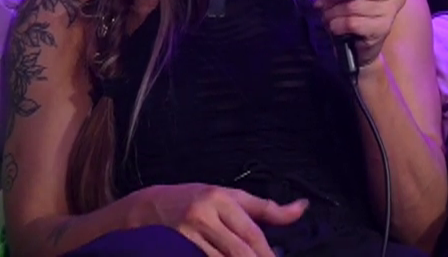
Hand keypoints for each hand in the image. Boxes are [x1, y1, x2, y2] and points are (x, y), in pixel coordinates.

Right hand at [125, 183, 306, 256]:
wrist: (146, 207)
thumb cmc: (194, 199)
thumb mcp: (228, 196)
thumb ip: (264, 208)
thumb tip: (301, 208)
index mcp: (221, 199)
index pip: (252, 232)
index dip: (268, 253)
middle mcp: (204, 216)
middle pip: (239, 250)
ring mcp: (187, 235)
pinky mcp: (173, 249)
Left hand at [277, 0, 409, 69]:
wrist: (359, 50)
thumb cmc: (348, 15)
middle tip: (322, 5)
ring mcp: (391, 9)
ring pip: (352, 5)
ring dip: (332, 14)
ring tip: (329, 17)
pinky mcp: (384, 28)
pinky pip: (352, 22)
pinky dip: (337, 26)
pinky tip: (336, 28)